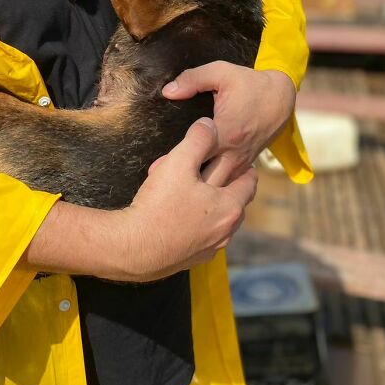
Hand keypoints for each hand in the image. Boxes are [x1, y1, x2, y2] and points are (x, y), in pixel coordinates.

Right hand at [120, 118, 257, 280]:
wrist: (134, 249)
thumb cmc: (159, 205)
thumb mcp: (178, 163)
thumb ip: (198, 140)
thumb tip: (210, 125)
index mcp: (229, 207)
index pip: (249, 183)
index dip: (246, 168)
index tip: (242, 160)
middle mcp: (226, 231)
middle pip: (236, 203)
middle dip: (228, 186)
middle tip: (215, 172)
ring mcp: (210, 248)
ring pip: (219, 221)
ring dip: (212, 206)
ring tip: (195, 192)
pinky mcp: (193, 259)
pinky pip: (203, 236)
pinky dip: (198, 223)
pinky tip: (179, 215)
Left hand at [162, 62, 296, 187]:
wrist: (281, 97)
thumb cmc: (249, 83)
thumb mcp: (221, 71)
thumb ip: (192, 79)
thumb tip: (168, 91)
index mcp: (226, 132)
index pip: (197, 154)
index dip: (176, 161)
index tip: (158, 166)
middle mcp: (234, 153)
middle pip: (207, 181)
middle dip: (186, 184)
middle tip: (160, 184)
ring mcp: (241, 162)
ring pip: (218, 188)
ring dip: (198, 188)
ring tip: (173, 189)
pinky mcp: (244, 165)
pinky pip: (226, 183)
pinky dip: (211, 187)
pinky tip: (193, 186)